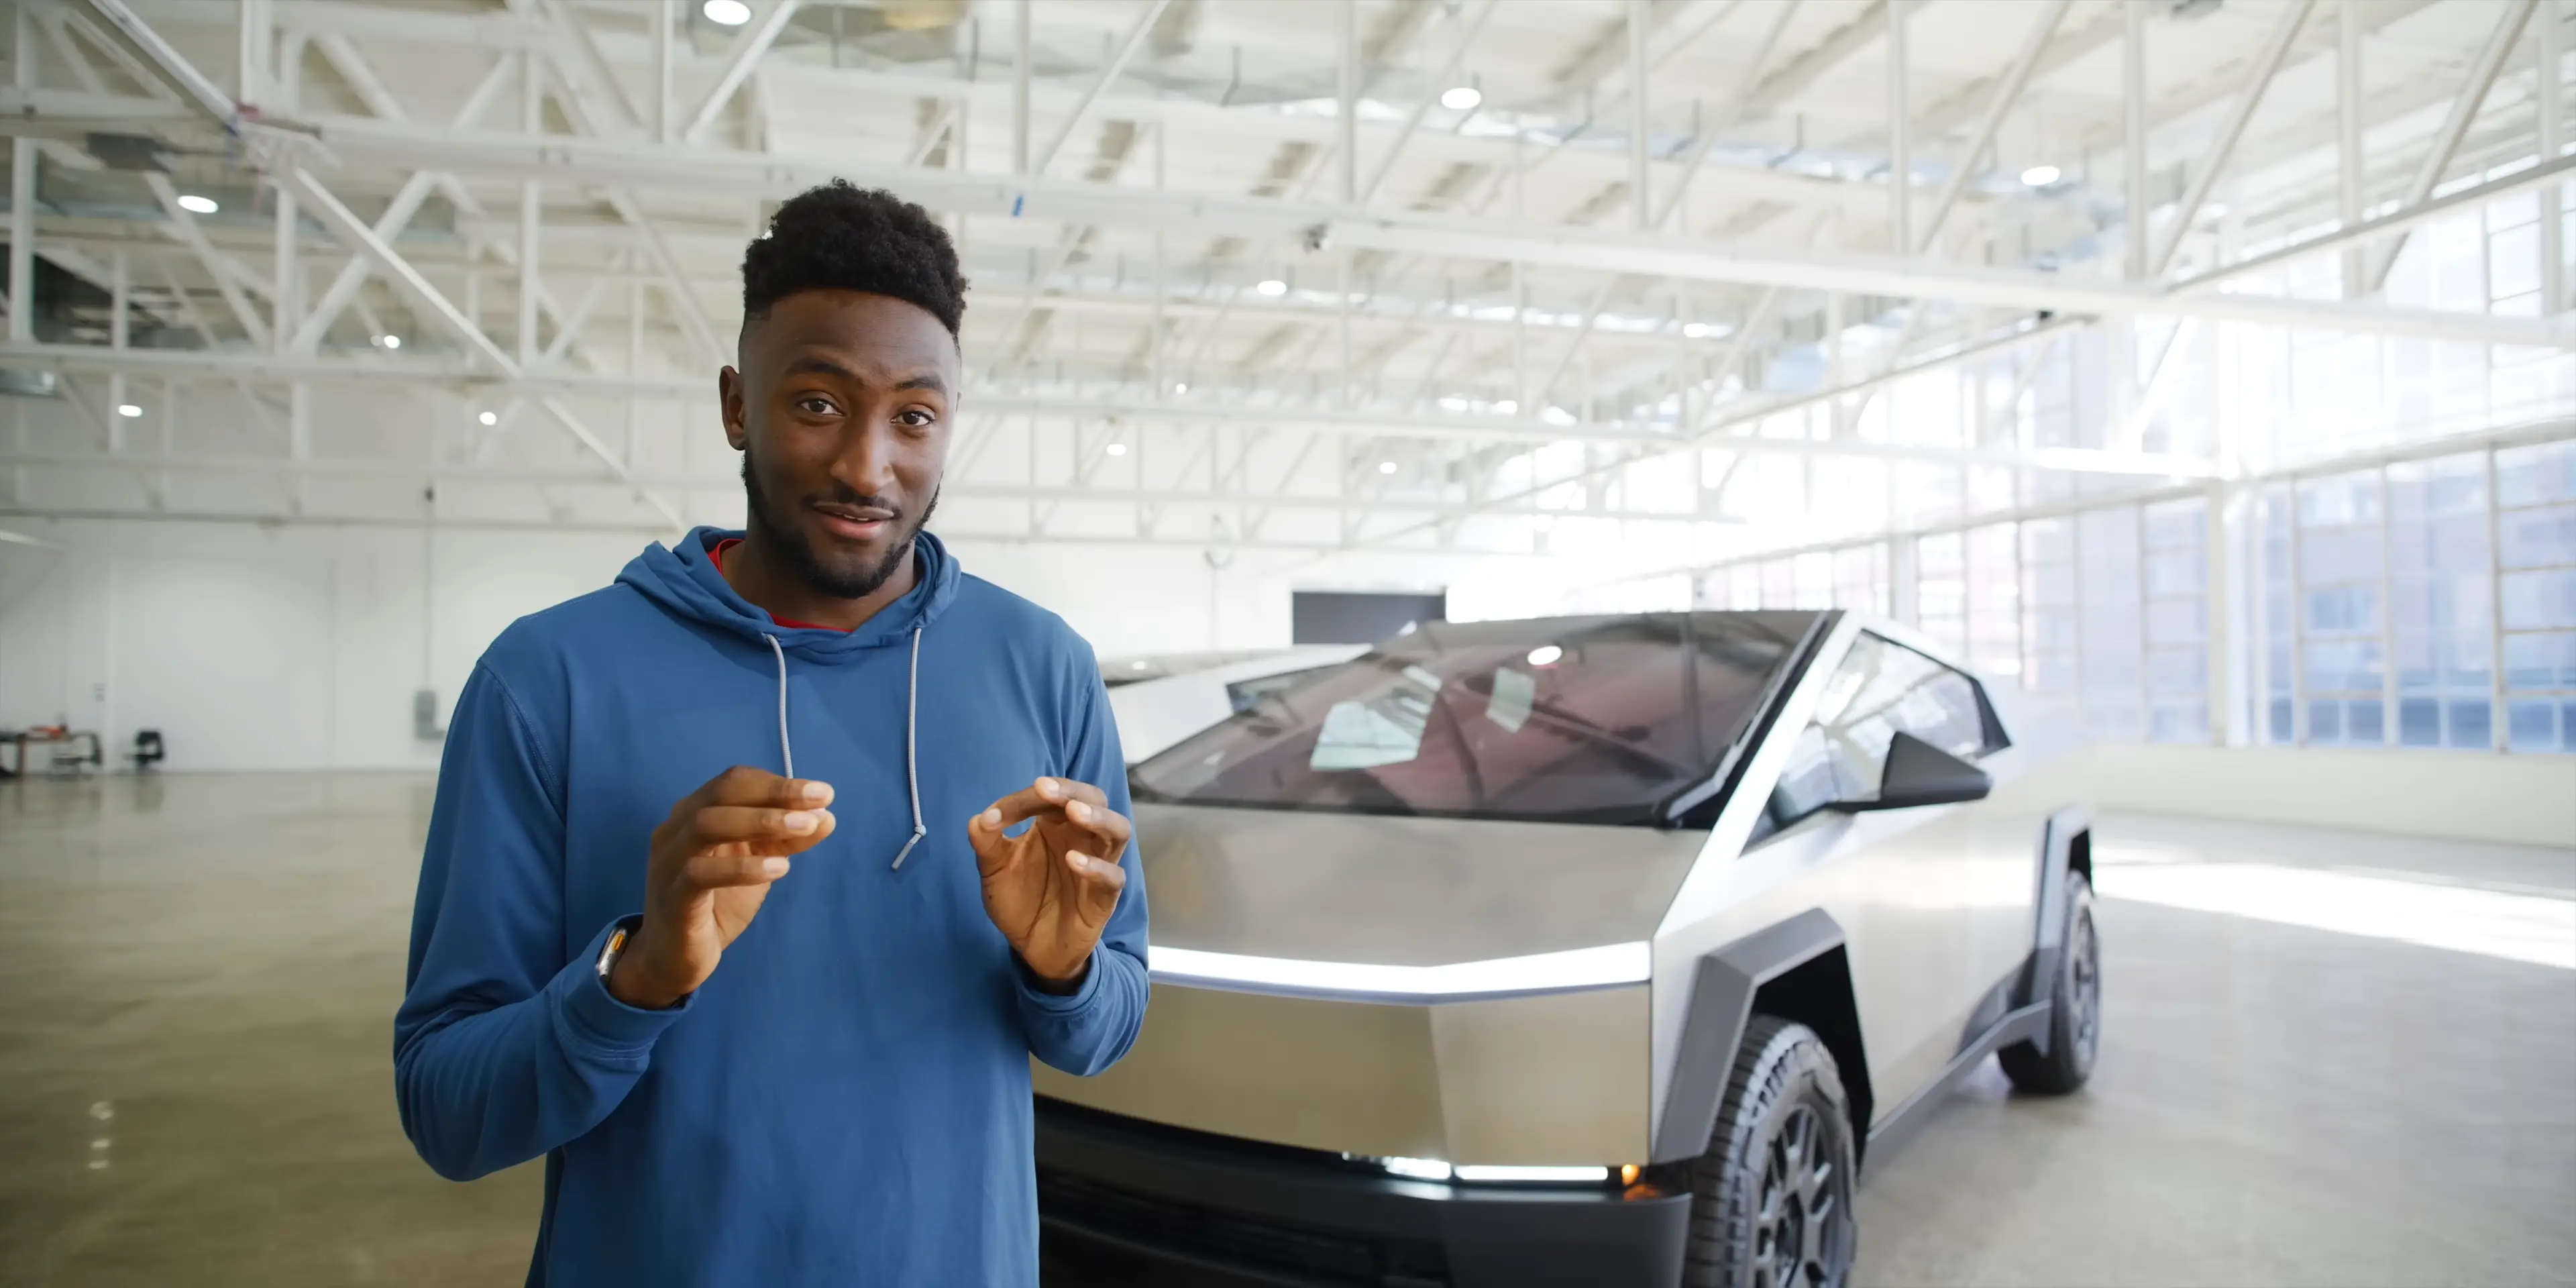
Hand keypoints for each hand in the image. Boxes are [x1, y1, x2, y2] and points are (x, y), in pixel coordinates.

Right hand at [607, 766, 838, 1009]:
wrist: (673, 959)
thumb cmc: (718, 903)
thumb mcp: (759, 866)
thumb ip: (786, 841)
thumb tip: (826, 816)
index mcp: (695, 813)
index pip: (735, 782)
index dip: (778, 783)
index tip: (823, 793)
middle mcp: (676, 830)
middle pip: (721, 794)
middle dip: (774, 794)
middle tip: (819, 804)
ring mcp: (668, 862)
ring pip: (706, 825)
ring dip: (761, 821)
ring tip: (804, 827)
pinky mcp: (671, 897)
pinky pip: (699, 873)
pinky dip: (742, 867)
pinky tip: (779, 868)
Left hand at [968, 777, 1130, 990]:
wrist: (1032, 947)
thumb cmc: (1019, 900)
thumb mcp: (994, 871)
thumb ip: (987, 845)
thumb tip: (978, 820)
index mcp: (1056, 823)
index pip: (1051, 796)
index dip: (1025, 799)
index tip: (996, 815)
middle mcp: (1082, 837)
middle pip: (1095, 798)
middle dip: (1072, 790)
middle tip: (1046, 789)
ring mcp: (1099, 864)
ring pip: (1117, 830)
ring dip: (1098, 817)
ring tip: (1075, 812)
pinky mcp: (1104, 897)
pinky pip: (1113, 877)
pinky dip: (1096, 866)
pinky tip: (1073, 860)